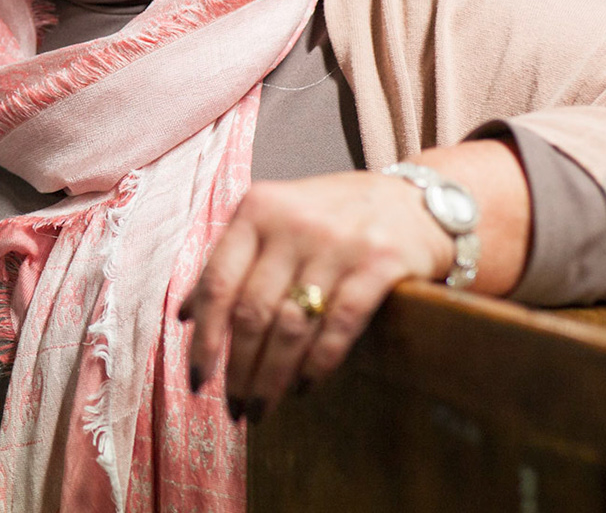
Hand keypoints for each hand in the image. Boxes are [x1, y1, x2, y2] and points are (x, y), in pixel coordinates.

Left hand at [178, 139, 527, 421]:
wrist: (420, 198)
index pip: (217, 281)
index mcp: (258, 209)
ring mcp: (338, 243)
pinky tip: (305, 386)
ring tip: (262, 406)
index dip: (203, 337)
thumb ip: (232, 260)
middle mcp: (293, 222)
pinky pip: (340, 325)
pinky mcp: (380, 263)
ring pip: (292, 325)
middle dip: (238, 368)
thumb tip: (184, 315)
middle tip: (235, 406)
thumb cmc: (335, 216)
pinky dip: (319, 363)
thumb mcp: (276, 219)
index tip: (196, 379)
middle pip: (252, 311)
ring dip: (273, 376)